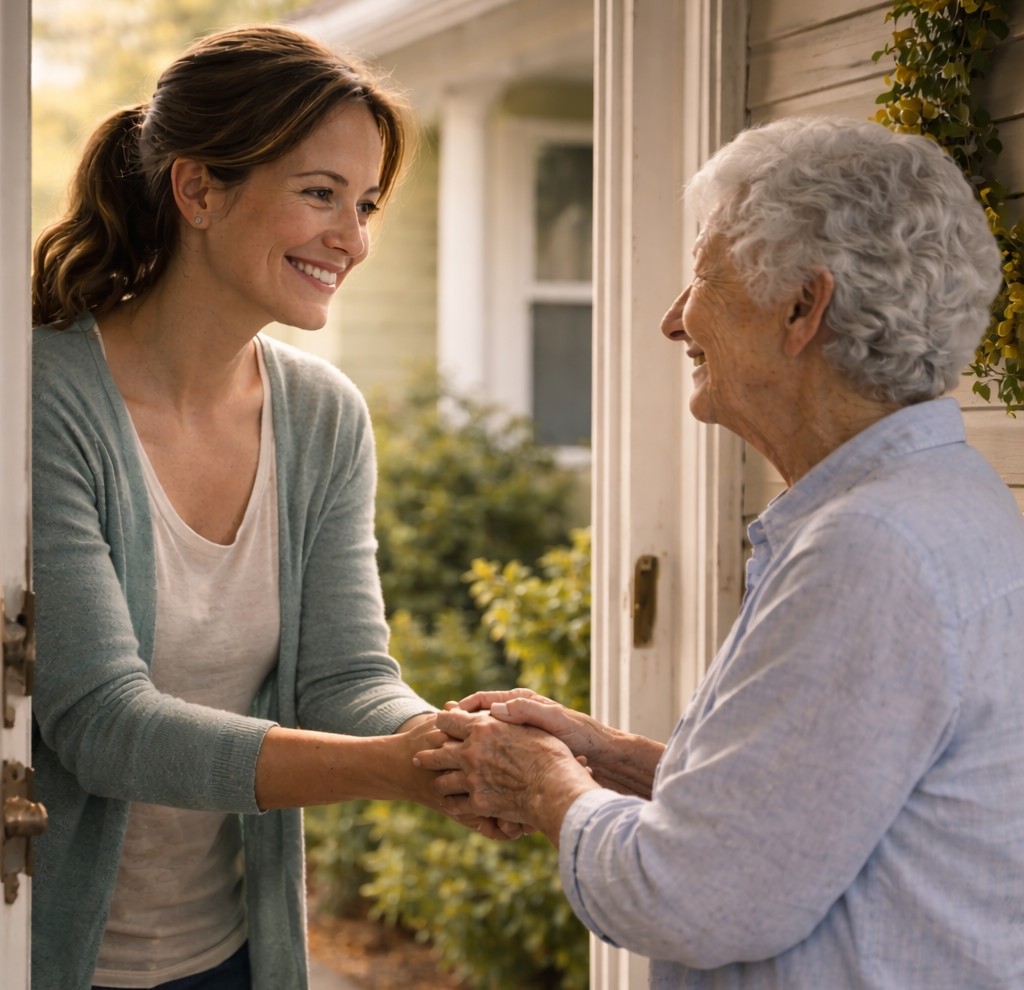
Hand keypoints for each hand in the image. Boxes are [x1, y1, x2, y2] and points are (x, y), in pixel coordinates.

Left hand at [415, 708, 598, 844]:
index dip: (443, 720)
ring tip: (437, 784)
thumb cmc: (551, 754)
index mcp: (484, 728)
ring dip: (439, 781)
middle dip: (428, 754)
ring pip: (442, 781)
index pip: (450, 720)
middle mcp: (472, 752)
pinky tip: (453, 805)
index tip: (439, 722)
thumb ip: (509, 717)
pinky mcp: (477, 803)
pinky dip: (454, 805)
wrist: (555, 788)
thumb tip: (496, 709)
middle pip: (437, 751)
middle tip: (420, 757)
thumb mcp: (529, 726)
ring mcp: (472, 779)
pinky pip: (455, 804)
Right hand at [450, 689, 603, 765]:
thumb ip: (527, 711)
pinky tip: (471, 785)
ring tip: (445, 766)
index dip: (462, 708)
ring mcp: (516, 742)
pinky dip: (483, 773)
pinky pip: (496, 763)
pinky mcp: (520, 759)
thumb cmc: (582, 734)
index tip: (445, 717)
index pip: (483, 701)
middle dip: (457, 733)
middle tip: (436, 742)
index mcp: (521, 705)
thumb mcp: (555, 720)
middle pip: (477, 724)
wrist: (602, 756)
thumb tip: (495, 710)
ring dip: (466, 755)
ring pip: (483, 746)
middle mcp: (515, 722)